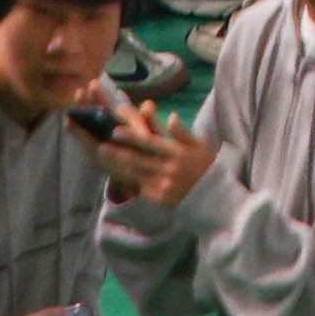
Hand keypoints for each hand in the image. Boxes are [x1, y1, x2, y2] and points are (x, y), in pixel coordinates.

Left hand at [94, 109, 219, 209]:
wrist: (214, 199)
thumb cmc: (206, 167)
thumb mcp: (201, 145)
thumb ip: (183, 132)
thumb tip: (171, 116)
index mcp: (178, 153)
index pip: (150, 143)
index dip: (132, 137)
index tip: (116, 131)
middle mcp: (169, 170)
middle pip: (138, 160)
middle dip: (118, 153)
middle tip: (100, 146)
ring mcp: (163, 186)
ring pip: (135, 173)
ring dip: (117, 165)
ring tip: (102, 156)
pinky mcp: (159, 199)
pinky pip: (139, 187)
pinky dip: (125, 178)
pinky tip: (115, 172)